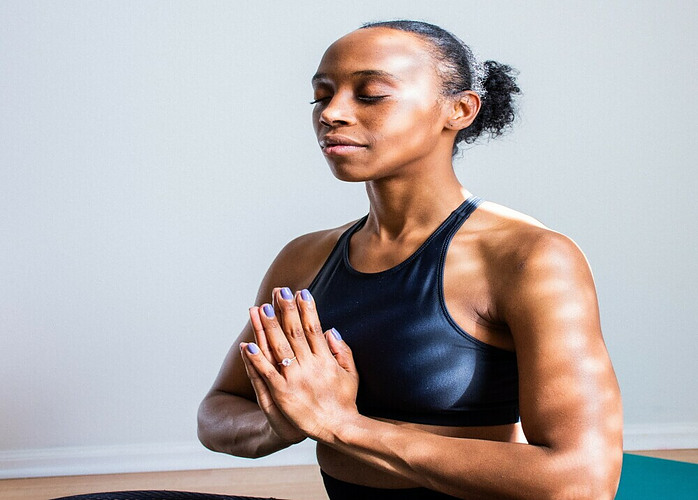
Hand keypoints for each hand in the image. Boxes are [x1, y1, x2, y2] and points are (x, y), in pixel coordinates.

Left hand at [241, 287, 358, 442]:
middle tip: (279, 291)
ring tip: (260, 309)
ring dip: (268, 327)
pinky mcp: (282, 394)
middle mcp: (310, 366)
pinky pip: (267, 373)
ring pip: (278, 348)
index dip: (307, 309)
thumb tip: (331, 329)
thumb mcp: (351, 373)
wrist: (338, 428)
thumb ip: (342, 350)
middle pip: (294, 333)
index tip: (301, 291)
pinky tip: (247, 345)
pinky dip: (257, 359)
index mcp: (325, 359)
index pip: (313, 328)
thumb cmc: (344, 401)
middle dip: (286, 310)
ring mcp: (295, 379)